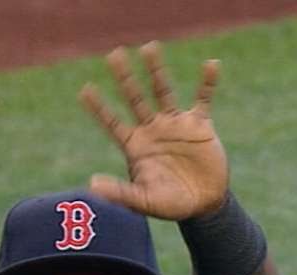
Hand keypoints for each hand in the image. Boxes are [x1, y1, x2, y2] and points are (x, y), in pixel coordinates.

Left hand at [80, 41, 227, 220]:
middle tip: (113, 54)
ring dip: (156, 71)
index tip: (84, 90)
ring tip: (149, 47)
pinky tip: (211, 64)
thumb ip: (120, 193)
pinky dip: (207, 83)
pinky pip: (203, 99)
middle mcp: (152, 130)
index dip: (99, 108)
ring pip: (163, 91)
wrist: (204, 204)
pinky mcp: (199, 125)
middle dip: (125, 78)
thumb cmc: (170, 204)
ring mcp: (176, 124)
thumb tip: (92, 185)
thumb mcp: (144, 201)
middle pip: (135, 98)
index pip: (113, 123)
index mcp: (136, 146)